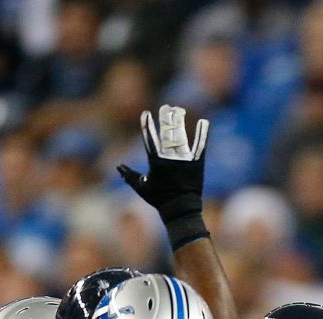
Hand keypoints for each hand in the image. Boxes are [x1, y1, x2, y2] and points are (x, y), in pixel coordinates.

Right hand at [116, 105, 208, 224]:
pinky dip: (202, 134)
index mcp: (156, 161)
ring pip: (181, 137)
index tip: (146, 114)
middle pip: (167, 134)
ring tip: (179, 110)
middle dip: (166, 119)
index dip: (148, 126)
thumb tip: (118, 166)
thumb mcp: (141, 187)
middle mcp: (170, 158)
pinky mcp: (197, 163)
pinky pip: (200, 146)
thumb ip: (130, 175)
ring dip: (179, 122)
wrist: (180, 208)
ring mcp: (184, 159)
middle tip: (166, 107)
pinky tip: (204, 122)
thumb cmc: (159, 199)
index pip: (150, 139)